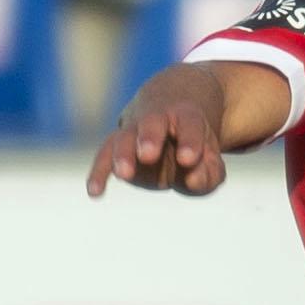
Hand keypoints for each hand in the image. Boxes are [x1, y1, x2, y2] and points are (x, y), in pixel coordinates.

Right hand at [86, 94, 227, 197]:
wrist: (170, 112)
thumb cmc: (193, 143)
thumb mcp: (210, 157)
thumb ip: (208, 172)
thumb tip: (192, 180)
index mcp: (186, 115)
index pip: (190, 125)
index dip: (190, 142)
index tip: (188, 159)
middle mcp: (157, 118)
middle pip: (151, 124)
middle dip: (149, 139)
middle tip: (148, 155)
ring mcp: (133, 130)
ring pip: (124, 138)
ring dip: (122, 156)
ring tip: (123, 174)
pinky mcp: (116, 145)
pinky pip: (104, 157)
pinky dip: (99, 173)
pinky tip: (95, 192)